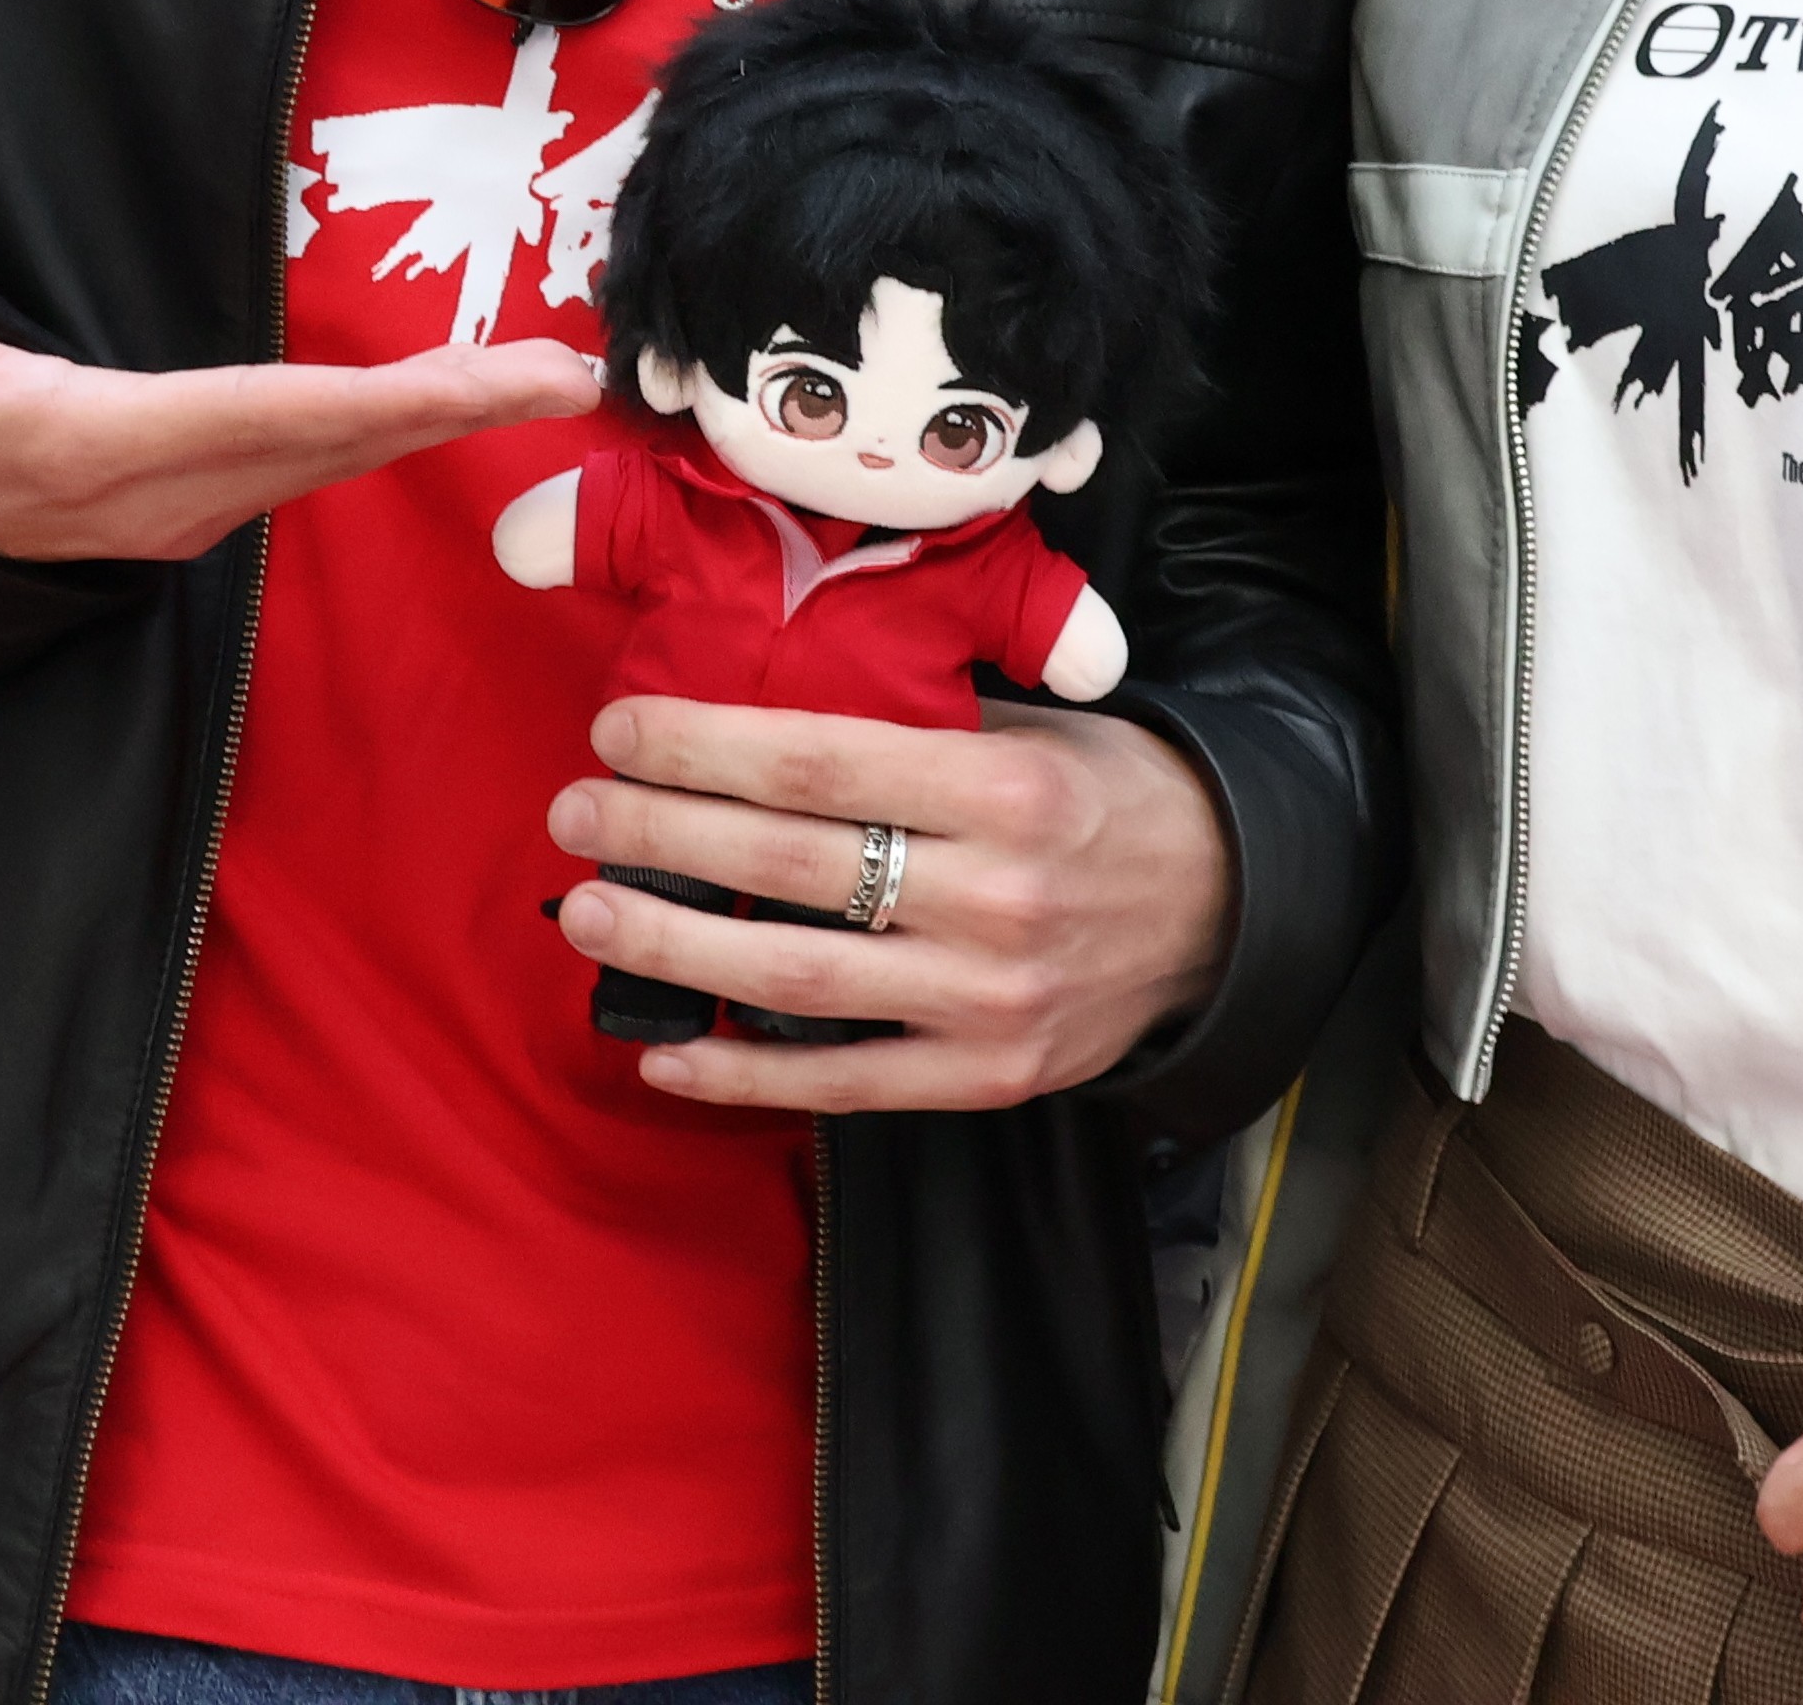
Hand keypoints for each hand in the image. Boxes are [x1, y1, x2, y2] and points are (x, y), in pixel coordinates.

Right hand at [0, 257, 598, 563]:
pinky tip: (450, 397)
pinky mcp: (191, 495)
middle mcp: (163, 491)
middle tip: (570, 377)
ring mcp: (185, 503)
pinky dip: (390, 424)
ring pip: (335, 456)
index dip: (377, 403)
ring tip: (542, 381)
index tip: (487, 384)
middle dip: (454, 412)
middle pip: (332, 446)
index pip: (262, 420)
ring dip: (437, 419)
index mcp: (95, 450)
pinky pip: (316, 455)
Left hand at [553, 690, 1232, 1112]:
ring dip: (676, 944)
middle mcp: (995, 895)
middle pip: (789, 863)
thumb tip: (752, 720)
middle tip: (576, 810)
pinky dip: (743, 1074)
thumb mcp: (1033, 730)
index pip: (817, 763)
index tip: (619, 730)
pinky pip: (840, 1081)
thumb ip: (914, 732)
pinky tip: (664, 1048)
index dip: (702, 746)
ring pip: (797, 977)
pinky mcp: (984, 1076)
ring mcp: (987, 998)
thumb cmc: (1106, 795)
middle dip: (663, 832)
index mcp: (1007, 786)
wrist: (1225, 909)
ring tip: (592, 912)